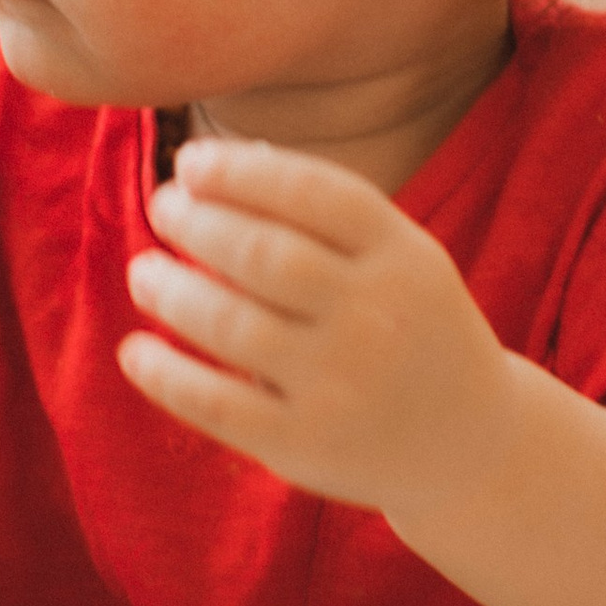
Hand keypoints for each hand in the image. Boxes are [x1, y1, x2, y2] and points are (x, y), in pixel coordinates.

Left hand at [120, 138, 514, 516]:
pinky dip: (166, 375)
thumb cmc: (411, 327)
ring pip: (231, 323)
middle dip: (197, 222)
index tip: (190, 162)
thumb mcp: (400, 260)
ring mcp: (341, 384)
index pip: (312, 193)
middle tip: (162, 207)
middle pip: (263, 255)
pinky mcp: (306, 443)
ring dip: (170, 291)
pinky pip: (217, 403)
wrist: (470, 441)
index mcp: (403, 257)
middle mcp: (376, 317)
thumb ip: (324, 218)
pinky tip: (136, 351)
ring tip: (145, 273)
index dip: (240, 172)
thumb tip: (211, 169)